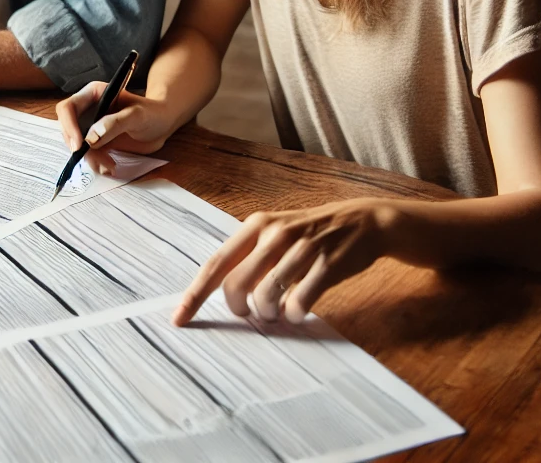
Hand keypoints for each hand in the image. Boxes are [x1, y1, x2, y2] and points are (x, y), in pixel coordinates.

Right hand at [56, 82, 176, 173]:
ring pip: (77, 145)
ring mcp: (91, 126)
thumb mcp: (137, 115)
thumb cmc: (152, 113)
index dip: (69, 126)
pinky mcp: (97, 141)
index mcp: (93, 94)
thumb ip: (115, 123)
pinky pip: (87, 154)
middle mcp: (88, 109)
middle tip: (97, 159)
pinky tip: (110, 165)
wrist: (162, 125)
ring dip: (90, 158)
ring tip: (109, 165)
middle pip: (68, 129)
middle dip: (80, 147)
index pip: (68, 108)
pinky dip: (96, 163)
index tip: (79, 145)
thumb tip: (91, 137)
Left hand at [172, 198, 397, 326]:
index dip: (195, 294)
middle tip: (251, 312)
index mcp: (256, 225)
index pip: (216, 263)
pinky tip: (299, 309)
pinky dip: (295, 314)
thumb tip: (222, 294)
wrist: (361, 221)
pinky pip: (299, 303)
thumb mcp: (276, 233)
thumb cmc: (310, 234)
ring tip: (279, 310)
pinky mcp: (326, 264)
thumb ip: (250, 257)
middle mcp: (275, 233)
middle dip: (239, 309)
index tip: (180, 319)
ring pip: (266, 297)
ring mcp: (302, 248)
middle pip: (235, 285)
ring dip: (269, 314)